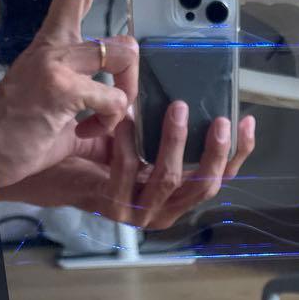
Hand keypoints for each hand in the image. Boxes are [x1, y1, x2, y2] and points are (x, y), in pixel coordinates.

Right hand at [0, 0, 156, 188]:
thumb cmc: (22, 134)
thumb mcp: (67, 113)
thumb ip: (100, 106)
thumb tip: (131, 115)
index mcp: (53, 42)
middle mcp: (53, 43)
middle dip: (128, 21)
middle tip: (130, 78)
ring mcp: (55, 62)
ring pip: (122, 53)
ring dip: (126, 93)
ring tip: (101, 120)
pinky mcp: (61, 88)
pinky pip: (114, 99)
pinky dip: (111, 122)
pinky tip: (88, 132)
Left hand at [0, 108, 255, 229]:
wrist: (53, 172)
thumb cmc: (99, 153)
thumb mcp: (144, 137)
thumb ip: (168, 125)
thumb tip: (192, 87)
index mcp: (179, 194)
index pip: (220, 177)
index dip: (238, 152)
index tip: (245, 122)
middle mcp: (165, 209)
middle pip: (205, 185)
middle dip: (214, 152)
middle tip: (217, 119)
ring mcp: (140, 212)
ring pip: (171, 179)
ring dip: (176, 142)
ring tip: (177, 109)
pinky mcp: (114, 207)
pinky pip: (129, 173)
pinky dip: (130, 144)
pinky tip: (127, 120)